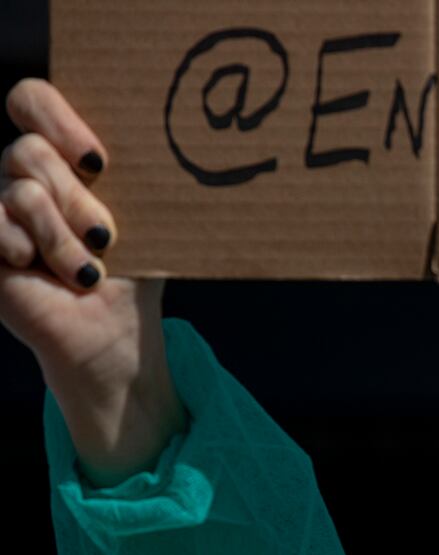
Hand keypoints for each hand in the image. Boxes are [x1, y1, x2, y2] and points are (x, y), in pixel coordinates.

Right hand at [1, 77, 182, 488]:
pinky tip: (43, 272)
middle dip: (76, 199)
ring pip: (19, 189)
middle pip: (27, 149)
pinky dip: (27, 249)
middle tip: (105, 236)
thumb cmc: (134, 272)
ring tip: (85, 269)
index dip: (54, 116)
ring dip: (62, 237)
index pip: (31, 99)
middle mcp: (23, 176)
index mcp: (61, 157)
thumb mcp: (143, 217)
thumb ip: (137, 172)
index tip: (97, 162)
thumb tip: (180, 136)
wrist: (112, 333)